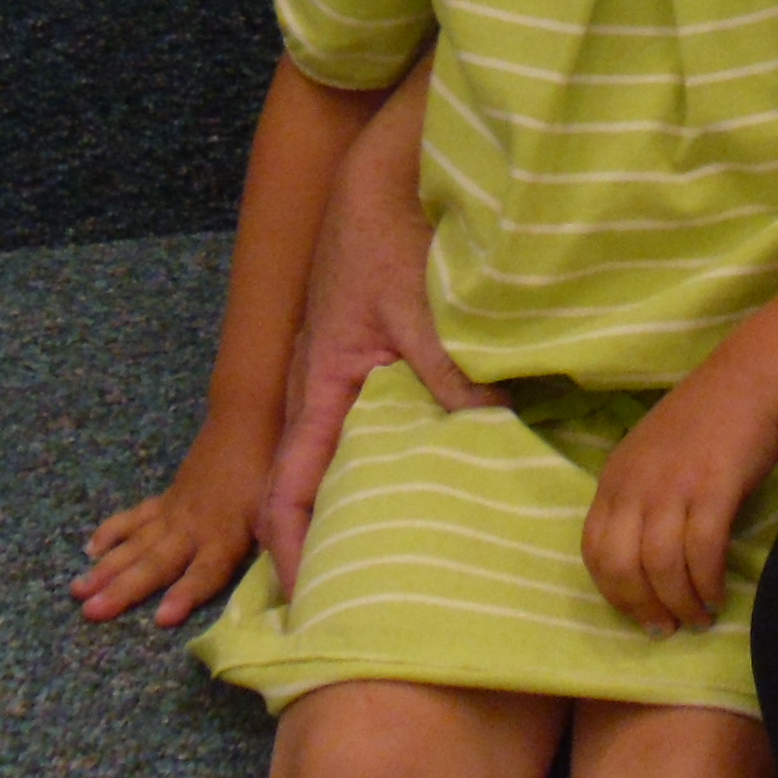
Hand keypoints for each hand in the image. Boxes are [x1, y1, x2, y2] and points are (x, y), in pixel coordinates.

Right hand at [76, 418, 270, 625]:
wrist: (248, 419)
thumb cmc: (270, 469)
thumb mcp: (281, 509)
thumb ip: (282, 545)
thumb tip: (297, 583)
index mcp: (225, 535)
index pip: (205, 572)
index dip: (186, 594)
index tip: (162, 618)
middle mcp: (193, 528)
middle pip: (156, 563)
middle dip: (124, 588)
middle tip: (92, 612)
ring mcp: (175, 512)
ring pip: (135, 543)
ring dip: (107, 568)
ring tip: (78, 591)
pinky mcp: (167, 499)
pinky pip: (134, 518)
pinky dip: (112, 532)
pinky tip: (90, 550)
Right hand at [258, 88, 496, 595]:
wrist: (382, 177)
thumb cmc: (393, 238)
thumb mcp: (424, 306)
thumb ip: (453, 369)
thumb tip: (489, 428)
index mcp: (319, 386)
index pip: (287, 490)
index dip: (291, 551)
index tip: (308, 599)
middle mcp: (316, 388)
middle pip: (300, 485)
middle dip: (317, 544)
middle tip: (351, 599)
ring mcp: (334, 373)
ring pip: (329, 458)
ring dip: (346, 505)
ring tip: (383, 560)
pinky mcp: (360, 356)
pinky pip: (355, 426)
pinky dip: (374, 462)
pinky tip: (415, 482)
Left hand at [581, 368, 777, 632]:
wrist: (750, 378)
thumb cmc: (706, 420)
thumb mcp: (650, 456)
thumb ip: (638, 499)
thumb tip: (641, 560)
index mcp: (615, 478)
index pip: (594, 551)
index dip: (614, 593)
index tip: (639, 613)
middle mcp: (635, 484)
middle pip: (622, 566)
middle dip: (643, 607)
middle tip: (668, 627)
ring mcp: (673, 486)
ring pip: (662, 566)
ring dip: (680, 602)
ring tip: (699, 617)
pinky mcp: (713, 488)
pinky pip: (703, 552)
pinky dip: (708, 582)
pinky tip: (719, 594)